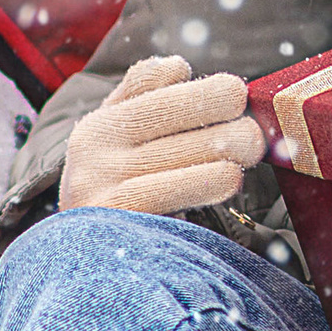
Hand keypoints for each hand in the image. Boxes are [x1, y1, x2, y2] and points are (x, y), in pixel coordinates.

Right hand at [61, 56, 262, 214]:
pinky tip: (228, 180)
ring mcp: (98, 187)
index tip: (236, 93)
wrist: (77, 265)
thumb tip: (177, 66)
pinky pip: (164, 195)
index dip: (196, 88)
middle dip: (217, 114)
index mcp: (100, 124)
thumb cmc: (118, 191)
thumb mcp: (121, 145)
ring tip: (249, 151)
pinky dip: (201, 183)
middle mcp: (92, 151)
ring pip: (169, 155)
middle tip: (254, 128)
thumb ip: (145, 99)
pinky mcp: (113, 224)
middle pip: (164, 116)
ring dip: (218, 148)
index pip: (149, 85)